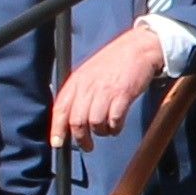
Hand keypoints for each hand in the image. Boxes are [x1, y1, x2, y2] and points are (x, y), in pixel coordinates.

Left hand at [50, 25, 168, 144]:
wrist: (138, 48)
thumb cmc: (113, 62)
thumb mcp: (89, 72)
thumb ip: (79, 92)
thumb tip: (69, 117)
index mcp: (77, 80)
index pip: (60, 108)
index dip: (57, 129)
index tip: (57, 143)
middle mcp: (88, 86)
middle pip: (77, 121)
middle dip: (81, 139)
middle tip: (88, 146)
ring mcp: (105, 91)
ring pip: (95, 123)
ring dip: (101, 133)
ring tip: (106, 131)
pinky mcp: (123, 95)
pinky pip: (114, 120)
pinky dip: (115, 128)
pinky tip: (117, 126)